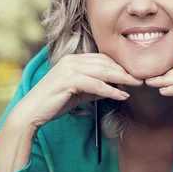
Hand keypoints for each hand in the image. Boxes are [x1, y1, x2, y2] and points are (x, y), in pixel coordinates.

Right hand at [15, 53, 142, 130]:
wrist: (32, 112)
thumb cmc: (54, 103)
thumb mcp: (79, 93)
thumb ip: (95, 88)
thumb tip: (115, 89)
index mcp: (74, 60)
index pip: (103, 59)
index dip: (120, 66)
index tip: (134, 74)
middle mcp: (72, 60)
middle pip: (105, 63)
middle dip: (125, 71)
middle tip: (141, 78)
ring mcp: (69, 68)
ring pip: (103, 71)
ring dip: (122, 78)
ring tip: (136, 85)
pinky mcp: (68, 80)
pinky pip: (96, 84)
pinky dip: (111, 90)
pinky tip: (122, 96)